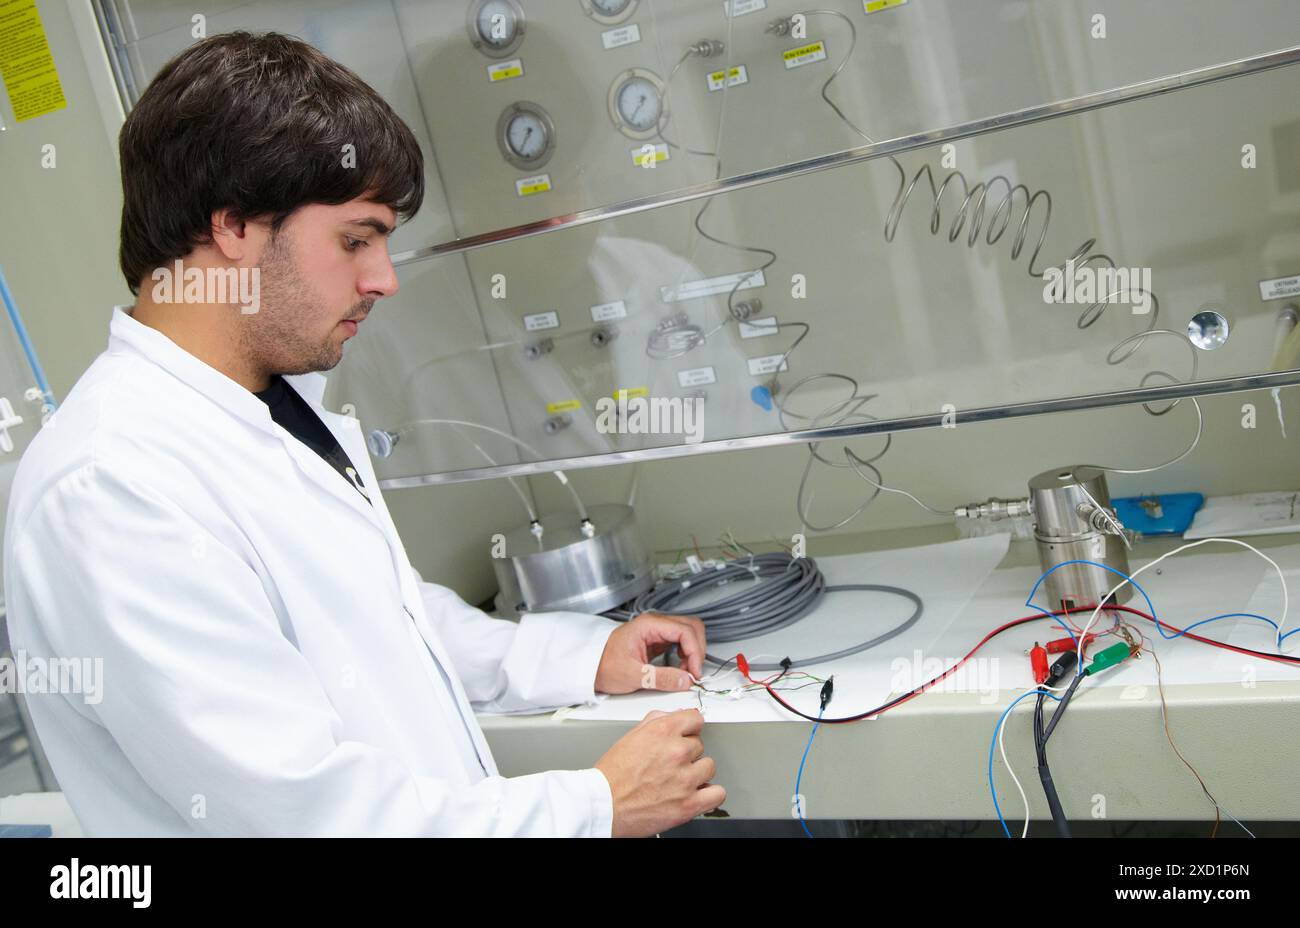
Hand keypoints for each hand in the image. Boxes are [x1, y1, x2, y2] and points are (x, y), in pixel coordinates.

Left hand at [595, 612, 706, 693]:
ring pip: (689, 633)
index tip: (693, 672)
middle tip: (693, 673)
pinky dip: (686, 655)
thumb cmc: (603, 665)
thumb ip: (661, 678)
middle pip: (692, 627)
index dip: (694, 652)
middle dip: (697, 650)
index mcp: (649, 625)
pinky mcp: (657, 641)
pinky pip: (680, 643)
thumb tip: (685, 681)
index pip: (685, 631)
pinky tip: (680, 669)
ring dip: (693, 652)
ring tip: (685, 672)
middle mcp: (655, 624)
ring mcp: (657, 631)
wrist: (589, 667)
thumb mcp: (632, 675)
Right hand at [595, 708, 724, 836]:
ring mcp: (685, 779)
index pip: (696, 718)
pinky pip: (717, 793)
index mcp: (662, 732)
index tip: (689, 733)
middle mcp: (677, 752)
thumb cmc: (611, 775)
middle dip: (687, 753)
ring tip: (680, 779)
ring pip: (709, 767)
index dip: (690, 727)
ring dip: (697, 773)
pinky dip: (710, 794)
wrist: (603, 805)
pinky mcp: (689, 804)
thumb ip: (656, 721)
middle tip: (671, 763)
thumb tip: (674, 715)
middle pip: (700, 744)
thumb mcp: (631, 736)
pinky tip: (697, 793)